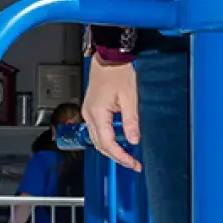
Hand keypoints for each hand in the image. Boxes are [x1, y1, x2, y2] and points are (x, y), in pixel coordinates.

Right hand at [81, 56, 141, 171]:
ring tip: (127, 156)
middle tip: (133, 164)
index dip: (121, 156)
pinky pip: (97, 131)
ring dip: (111, 150)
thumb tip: (134, 140)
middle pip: (100, 145)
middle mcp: (89, 115)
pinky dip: (107, 140)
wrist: (109, 58)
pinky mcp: (91, 110)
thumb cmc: (118, 73)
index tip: (133, 163)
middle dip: (116, 157)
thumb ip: (131, 121)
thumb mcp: (130, 98)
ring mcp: (88, 112)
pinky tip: (118, 141)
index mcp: (97, 113)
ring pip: (97, 140)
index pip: (108, 143)